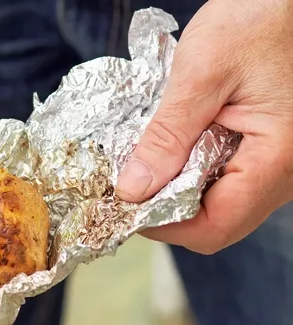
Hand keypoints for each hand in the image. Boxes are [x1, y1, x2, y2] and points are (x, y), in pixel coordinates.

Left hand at [115, 0, 292, 253]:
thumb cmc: (260, 19)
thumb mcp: (201, 75)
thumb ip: (166, 137)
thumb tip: (133, 190)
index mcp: (277, 158)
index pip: (215, 226)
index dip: (164, 225)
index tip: (126, 206)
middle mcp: (287, 173)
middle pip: (218, 221)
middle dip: (168, 211)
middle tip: (130, 185)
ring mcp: (282, 165)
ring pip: (223, 202)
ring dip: (179, 191)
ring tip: (146, 166)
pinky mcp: (272, 151)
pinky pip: (232, 179)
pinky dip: (196, 173)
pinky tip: (173, 151)